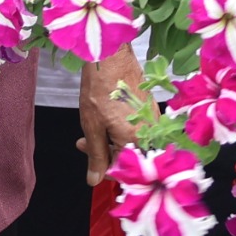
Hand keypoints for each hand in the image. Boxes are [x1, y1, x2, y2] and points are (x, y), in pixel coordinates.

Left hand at [78, 51, 150, 183]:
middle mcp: (149, 132)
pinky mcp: (150, 108)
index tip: (90, 161)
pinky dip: (120, 129)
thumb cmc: (100, 88)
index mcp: (135, 140)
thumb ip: (96, 155)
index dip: (104, 170)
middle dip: (104, 153)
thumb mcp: (92, 125)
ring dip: (110, 140)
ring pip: (132, 142)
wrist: (111, 55)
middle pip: (129, 156)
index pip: (123, 170)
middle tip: (83, 143)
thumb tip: (94, 180)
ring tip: (90, 129)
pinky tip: (105, 120)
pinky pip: (137, 129)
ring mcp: (151, 119)